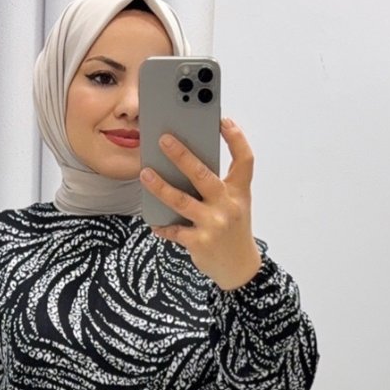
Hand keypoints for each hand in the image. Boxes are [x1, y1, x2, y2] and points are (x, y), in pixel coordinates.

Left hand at [140, 119, 261, 290]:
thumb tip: (186, 164)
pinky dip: (163, 226)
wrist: (239, 268)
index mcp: (240, 192)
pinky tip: (154, 223)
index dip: (236, 138)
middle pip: (204, 175)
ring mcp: (213, 224)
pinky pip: (174, 230)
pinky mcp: (199, 242)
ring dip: (161, 187)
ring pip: (181, 201)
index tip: (223, 121)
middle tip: (164, 139)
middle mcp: (228, 206)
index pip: (244, 160)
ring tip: (145, 173)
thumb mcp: (235, 204)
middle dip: (183, 156)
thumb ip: (220, 185)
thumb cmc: (233, 230)